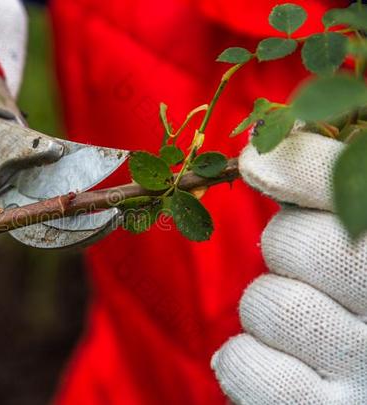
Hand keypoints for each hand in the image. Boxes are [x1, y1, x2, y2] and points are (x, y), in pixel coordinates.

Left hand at [212, 131, 366, 403]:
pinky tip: (286, 363)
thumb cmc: (364, 299)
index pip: (357, 189)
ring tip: (312, 328)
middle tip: (311, 265)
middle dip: (286, 244)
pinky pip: (246, 365)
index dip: (300, 167)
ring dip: (269, 306)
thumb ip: (335, 188)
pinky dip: (247, 359)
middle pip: (297, 243)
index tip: (257, 161)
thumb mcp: (363, 236)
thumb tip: (261, 153)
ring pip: (267, 304)